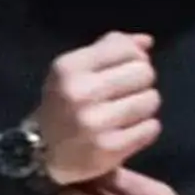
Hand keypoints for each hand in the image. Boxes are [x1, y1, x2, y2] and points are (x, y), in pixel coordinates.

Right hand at [35, 32, 160, 185]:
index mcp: (68, 68)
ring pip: (151, 100)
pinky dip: (145, 129)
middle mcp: (79, 93)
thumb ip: (110, 48)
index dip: (132, 58)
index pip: (126, 49)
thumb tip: (146, 41)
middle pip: (144, 72)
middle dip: (140, 82)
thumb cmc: (65, 104)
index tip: (122, 71)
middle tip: (124, 95)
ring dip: (144, 106)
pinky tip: (127, 131)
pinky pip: (151, 128)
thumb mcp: (76, 69)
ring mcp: (94, 123)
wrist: (43, 153)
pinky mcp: (109, 149)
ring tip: (125, 113)